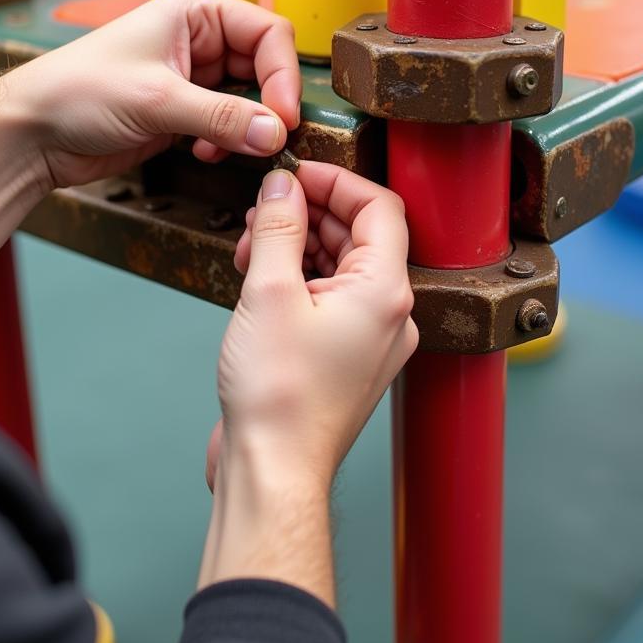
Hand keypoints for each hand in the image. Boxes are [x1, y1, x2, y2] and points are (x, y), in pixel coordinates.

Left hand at [7, 0, 300, 187]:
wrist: (34, 132)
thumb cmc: (79, 92)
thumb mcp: (157, 100)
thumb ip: (222, 117)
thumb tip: (276, 132)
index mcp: (194, 12)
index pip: (267, 33)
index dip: (283, 74)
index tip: (284, 116)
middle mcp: (198, 39)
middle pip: (264, 66)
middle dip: (268, 105)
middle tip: (270, 138)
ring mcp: (192, 76)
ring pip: (249, 99)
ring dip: (246, 128)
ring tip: (228, 147)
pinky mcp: (184, 111)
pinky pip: (228, 124)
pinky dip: (227, 141)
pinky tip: (203, 152)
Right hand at [197, 162, 416, 605]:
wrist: (273, 469)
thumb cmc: (278, 398)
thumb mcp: (269, 292)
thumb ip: (280, 226)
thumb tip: (283, 186)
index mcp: (386, 292)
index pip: (379, 207)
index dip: (335, 180)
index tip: (295, 173)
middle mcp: (389, 313)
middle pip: (358, 235)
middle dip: (307, 213)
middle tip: (263, 210)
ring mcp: (368, 337)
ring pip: (340, 266)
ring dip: (297, 245)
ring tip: (253, 245)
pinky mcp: (344, 355)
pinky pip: (330, 298)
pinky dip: (298, 278)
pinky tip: (260, 276)